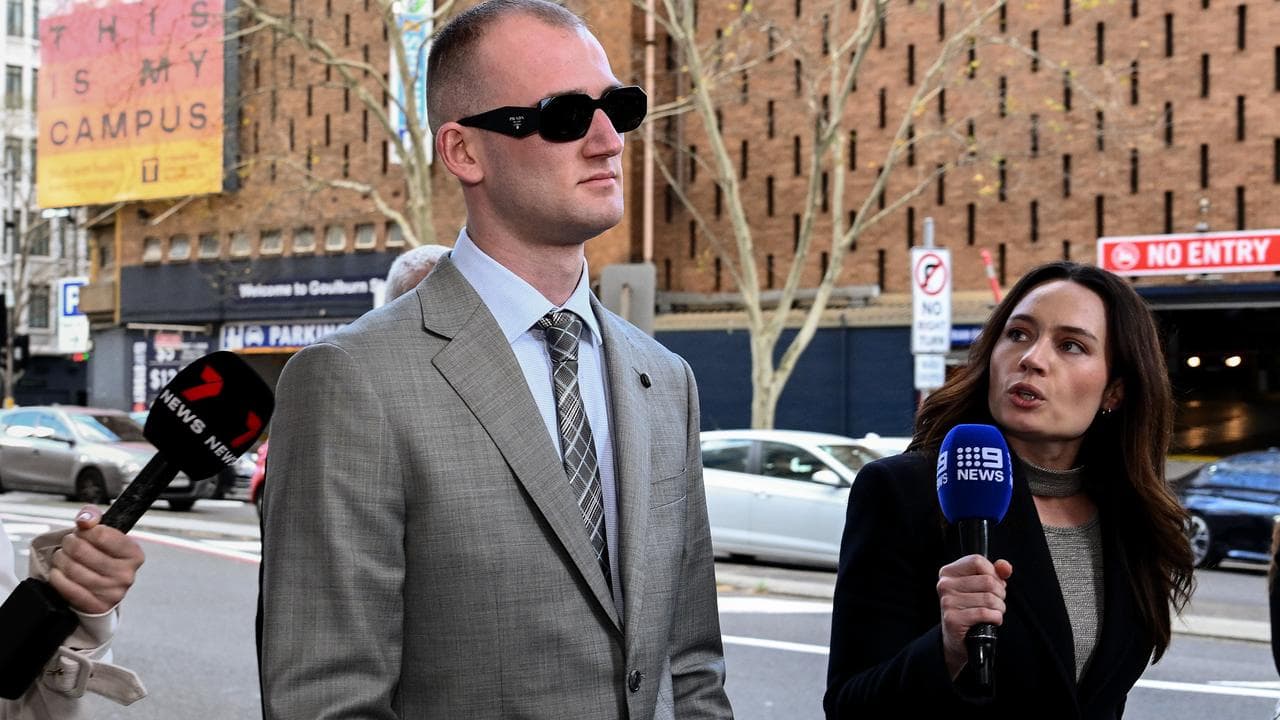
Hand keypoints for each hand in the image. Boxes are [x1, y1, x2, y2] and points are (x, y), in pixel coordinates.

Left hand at [47, 506, 145, 614]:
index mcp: (134, 554)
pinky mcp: (96, 606)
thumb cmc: (102, 557)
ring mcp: (112, 593)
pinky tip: (59, 572)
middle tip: (68, 543)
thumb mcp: (104, 533)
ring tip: (62, 557)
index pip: (101, 534)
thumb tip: (85, 520)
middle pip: (82, 551)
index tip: (82, 532)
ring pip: (72, 569)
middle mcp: (127, 575)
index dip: (85, 531)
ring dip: (60, 559)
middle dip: (69, 543)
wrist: (103, 590)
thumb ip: (94, 517)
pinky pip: (67, 587)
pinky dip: (57, 577)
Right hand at [936, 554, 1012, 678]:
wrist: (957, 637)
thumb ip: (995, 572)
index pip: (977, 561)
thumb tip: (1005, 567)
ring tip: (993, 611)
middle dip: (999, 593)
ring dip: (999, 608)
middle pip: (987, 580)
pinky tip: (991, 620)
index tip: (994, 584)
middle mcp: (944, 585)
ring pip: (989, 598)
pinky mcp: (953, 619)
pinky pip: (985, 613)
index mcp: (948, 572)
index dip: (993, 573)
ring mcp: (947, 602)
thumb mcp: (981, 586)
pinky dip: (995, 618)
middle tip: (996, 601)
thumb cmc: (970, 608)